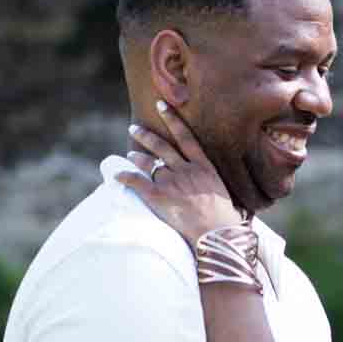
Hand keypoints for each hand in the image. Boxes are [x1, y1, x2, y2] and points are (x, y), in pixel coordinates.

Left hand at [117, 102, 241, 245]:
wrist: (218, 235)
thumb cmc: (226, 221)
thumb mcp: (225, 194)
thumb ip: (212, 185)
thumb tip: (211, 187)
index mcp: (204, 167)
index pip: (186, 136)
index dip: (172, 120)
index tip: (162, 106)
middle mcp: (187, 170)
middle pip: (162, 146)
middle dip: (146, 135)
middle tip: (134, 128)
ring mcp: (173, 183)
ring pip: (149, 163)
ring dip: (137, 156)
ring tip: (130, 153)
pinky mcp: (160, 197)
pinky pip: (137, 182)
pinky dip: (125, 176)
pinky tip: (117, 174)